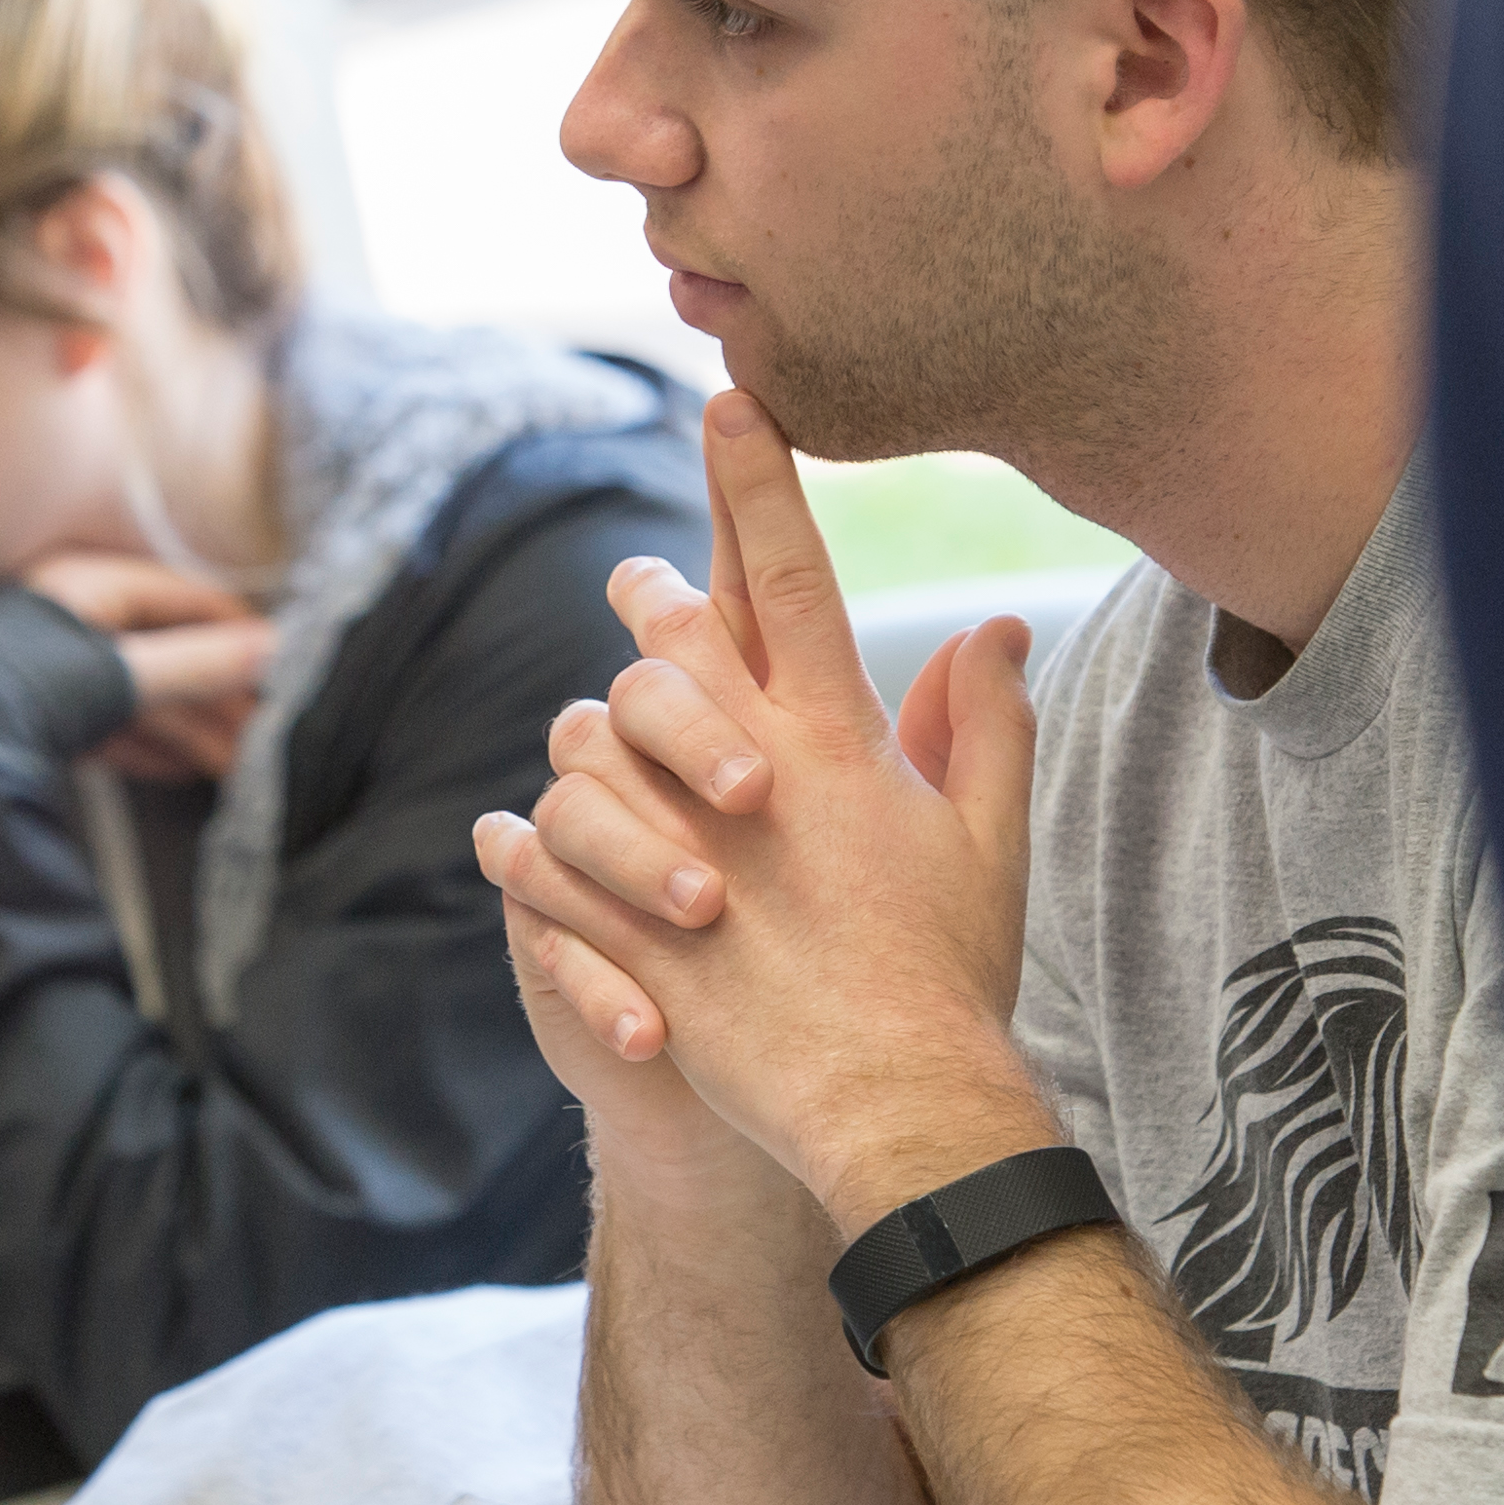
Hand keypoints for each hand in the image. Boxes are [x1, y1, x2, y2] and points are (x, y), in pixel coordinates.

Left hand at [23, 551, 273, 779]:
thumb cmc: (25, 685)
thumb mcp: (122, 672)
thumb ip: (200, 663)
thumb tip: (276, 649)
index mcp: (92, 584)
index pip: (188, 597)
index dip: (241, 632)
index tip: (288, 666)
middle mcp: (74, 618)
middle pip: (168, 652)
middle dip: (220, 697)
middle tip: (270, 734)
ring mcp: (54, 669)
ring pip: (141, 695)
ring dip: (192, 730)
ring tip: (239, 766)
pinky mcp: (39, 717)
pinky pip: (107, 725)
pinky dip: (147, 748)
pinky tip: (182, 773)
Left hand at [475, 391, 1051, 1230]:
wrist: (898, 1106)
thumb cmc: (953, 975)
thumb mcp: (989, 841)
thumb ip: (987, 724)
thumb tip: (994, 629)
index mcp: (843, 741)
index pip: (793, 577)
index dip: (759, 481)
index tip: (728, 398)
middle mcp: (755, 775)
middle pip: (674, 640)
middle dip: (650, 594)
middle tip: (631, 578)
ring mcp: (682, 849)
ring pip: (592, 737)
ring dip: (588, 725)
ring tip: (586, 731)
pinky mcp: (631, 928)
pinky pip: (544, 860)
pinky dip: (524, 846)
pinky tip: (509, 839)